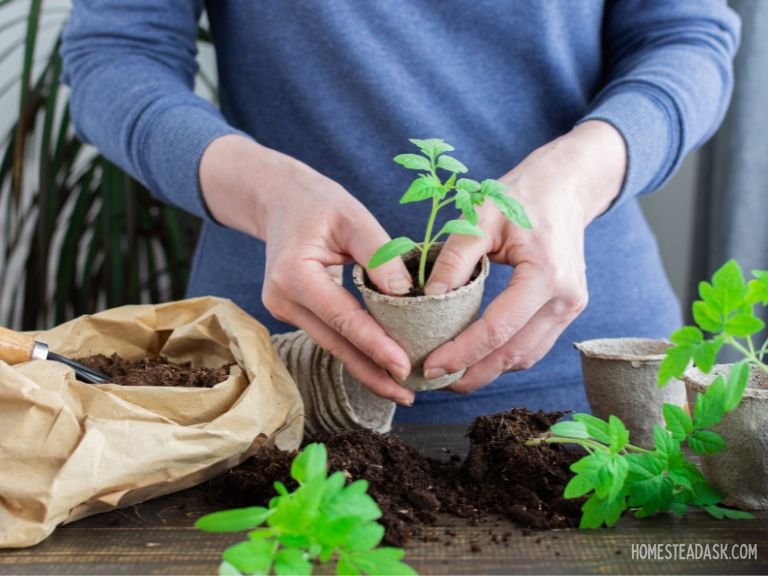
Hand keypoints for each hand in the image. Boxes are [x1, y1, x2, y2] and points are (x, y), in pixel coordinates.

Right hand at [200, 135, 415, 404]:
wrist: (280, 199)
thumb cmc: (319, 204)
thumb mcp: (354, 217)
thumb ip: (380, 256)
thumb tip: (407, 298)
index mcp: (294, 275)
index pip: (342, 318)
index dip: (374, 345)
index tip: (403, 367)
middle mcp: (282, 300)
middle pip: (335, 344)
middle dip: (372, 372)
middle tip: (408, 393)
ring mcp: (283, 310)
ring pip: (332, 346)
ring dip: (365, 367)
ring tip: (400, 388)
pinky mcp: (293, 313)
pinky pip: (329, 336)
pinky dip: (356, 350)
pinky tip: (379, 365)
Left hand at [422, 120, 626, 392]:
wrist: (566, 186)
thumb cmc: (521, 195)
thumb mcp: (481, 215)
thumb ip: (455, 258)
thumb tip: (428, 300)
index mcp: (546, 274)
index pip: (498, 329)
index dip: (462, 352)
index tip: (431, 365)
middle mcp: (566, 298)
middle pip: (515, 354)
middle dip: (473, 373)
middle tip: (434, 380)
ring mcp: (571, 307)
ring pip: (526, 357)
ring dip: (488, 370)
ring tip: (449, 374)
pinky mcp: (567, 309)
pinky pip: (533, 345)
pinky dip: (503, 356)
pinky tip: (475, 357)